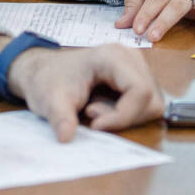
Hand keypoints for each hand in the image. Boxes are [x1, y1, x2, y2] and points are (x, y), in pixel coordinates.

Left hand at [6, 44, 163, 141]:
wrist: (43, 72)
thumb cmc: (47, 80)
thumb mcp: (50, 100)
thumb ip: (60, 118)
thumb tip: (66, 138)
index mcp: (112, 56)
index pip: (140, 91)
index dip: (123, 116)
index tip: (95, 126)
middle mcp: (130, 58)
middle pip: (151, 99)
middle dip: (124, 117)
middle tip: (91, 115)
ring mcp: (136, 67)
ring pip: (151, 104)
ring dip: (125, 116)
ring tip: (94, 110)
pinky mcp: (136, 78)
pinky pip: (145, 104)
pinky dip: (126, 114)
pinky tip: (102, 108)